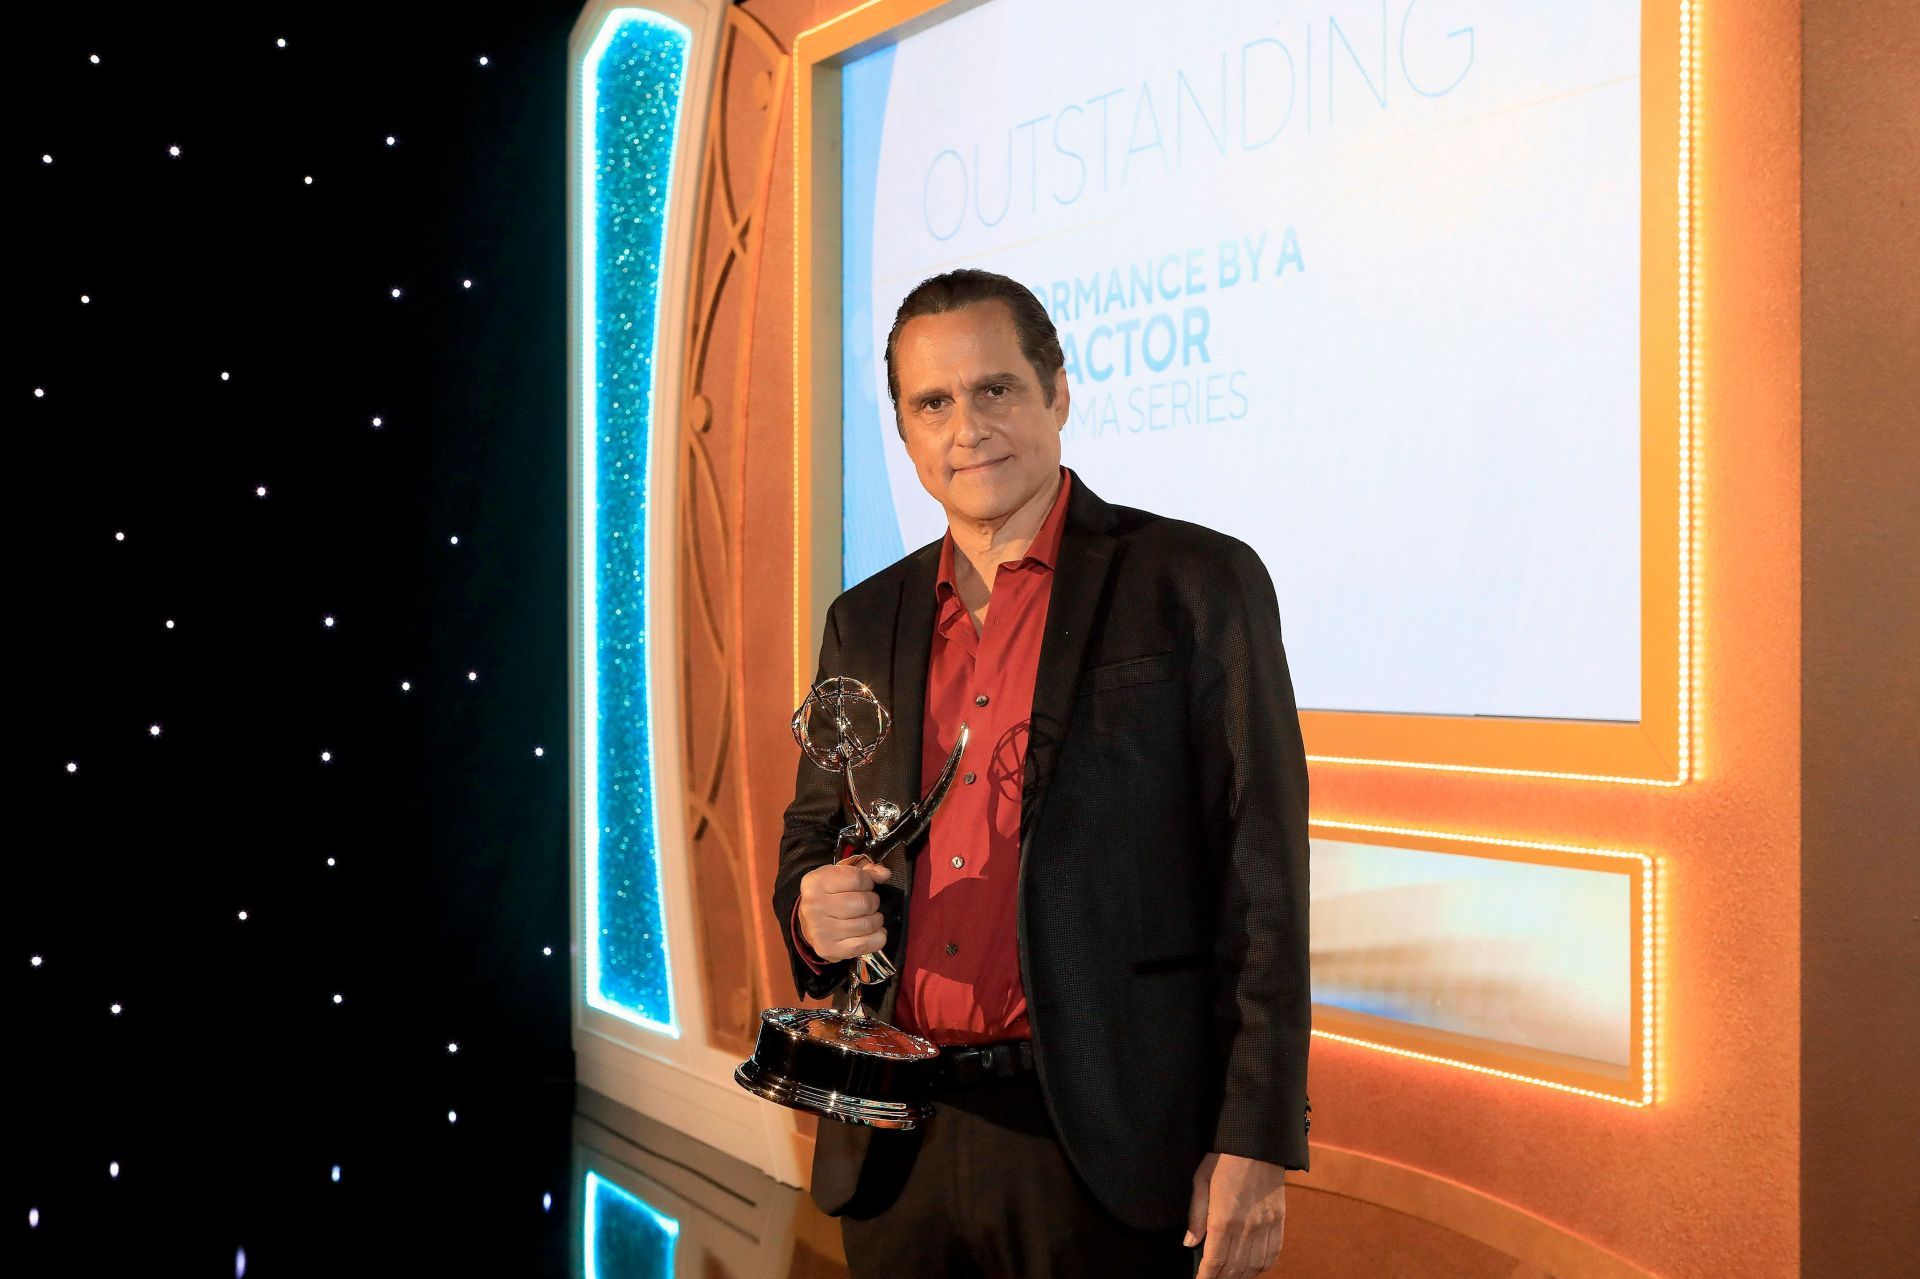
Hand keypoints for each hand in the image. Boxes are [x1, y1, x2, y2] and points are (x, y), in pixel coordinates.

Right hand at [797, 856, 891, 961]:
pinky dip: (877, 938)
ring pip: (867, 924)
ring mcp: (821, 930)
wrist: (808, 922)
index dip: (868, 882)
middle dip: (873, 902)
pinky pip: (865, 944)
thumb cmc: (828, 896)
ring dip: (876, 920)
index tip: (865, 886)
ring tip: (869, 917)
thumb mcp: (842, 876)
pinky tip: (874, 932)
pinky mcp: (830, 949)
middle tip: (867, 904)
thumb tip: (884, 874)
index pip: (858, 879)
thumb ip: (866, 871)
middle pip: (864, 903)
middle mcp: (815, 906)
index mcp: (816, 882)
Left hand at [1186, 1151, 1286, 1278]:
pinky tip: (1253, 1268)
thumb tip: (1190, 1242)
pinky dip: (1262, 1266)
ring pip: (1254, 1265)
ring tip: (1229, 1277)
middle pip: (1234, 1268)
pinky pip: (1273, 1253)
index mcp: (1224, 1219)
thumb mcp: (1201, 1181)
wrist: (1257, 1141)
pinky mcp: (1279, 1220)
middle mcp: (1247, 1227)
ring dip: (1241, 1276)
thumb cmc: (1223, 1158)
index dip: (1206, 1277)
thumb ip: (1196, 1215)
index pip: (1214, 1261)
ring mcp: (1266, 1225)